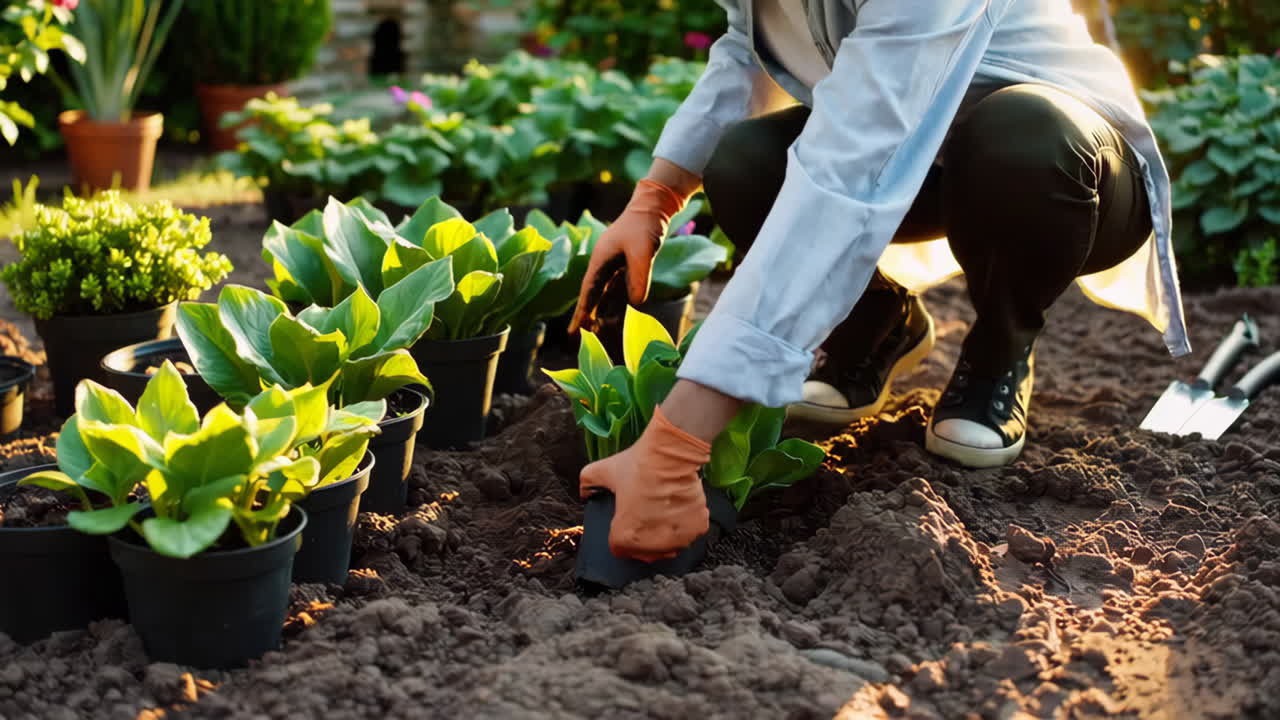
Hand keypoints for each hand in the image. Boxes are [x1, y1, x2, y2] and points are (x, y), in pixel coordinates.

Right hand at [568, 179, 686, 333]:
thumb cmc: (644, 225)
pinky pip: (619, 288)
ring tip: (596, 331)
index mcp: (601, 260)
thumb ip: (639, 277)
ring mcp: (615, 264)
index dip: (582, 311)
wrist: (654, 206)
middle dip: (587, 315)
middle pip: (593, 295)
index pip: (588, 291)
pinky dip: (616, 302)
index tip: (575, 330)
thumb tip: (637, 304)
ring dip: (601, 311)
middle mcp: (604, 264)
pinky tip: (614, 315)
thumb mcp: (643, 252)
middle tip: (580, 336)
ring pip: (606, 293)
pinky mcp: (627, 264)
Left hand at [579, 406, 711, 561]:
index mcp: (625, 537)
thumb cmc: (639, 465)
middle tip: (647, 514)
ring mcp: (677, 539)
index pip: (620, 549)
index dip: (622, 535)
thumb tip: (585, 492)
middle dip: (645, 537)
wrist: (671, 454)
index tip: (628, 522)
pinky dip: (685, 525)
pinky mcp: (697, 529)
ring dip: (666, 534)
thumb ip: (588, 483)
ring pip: (670, 545)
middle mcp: (653, 545)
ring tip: (663, 511)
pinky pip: (689, 533)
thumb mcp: (603, 471)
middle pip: (647, 552)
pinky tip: (678, 508)